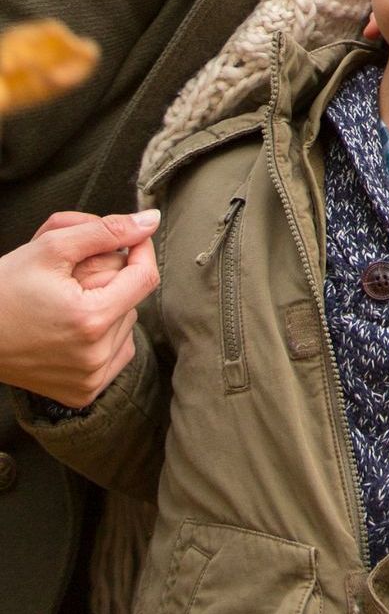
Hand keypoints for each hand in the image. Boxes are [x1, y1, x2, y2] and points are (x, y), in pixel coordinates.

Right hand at [0, 211, 159, 405]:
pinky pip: (117, 351)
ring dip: (107, 306)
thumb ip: (107, 231)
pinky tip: (73, 327)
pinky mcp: (82, 392)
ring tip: (66, 303)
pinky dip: (104, 335)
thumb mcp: (51, 248)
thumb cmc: (2, 291)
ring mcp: (88, 378)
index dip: (139, 250)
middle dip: (111, 279)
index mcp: (91, 320)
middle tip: (72, 276)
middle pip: (132, 299)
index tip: (126, 239)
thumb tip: (150, 221)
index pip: (146, 276)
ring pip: (125, 323)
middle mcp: (94, 356)